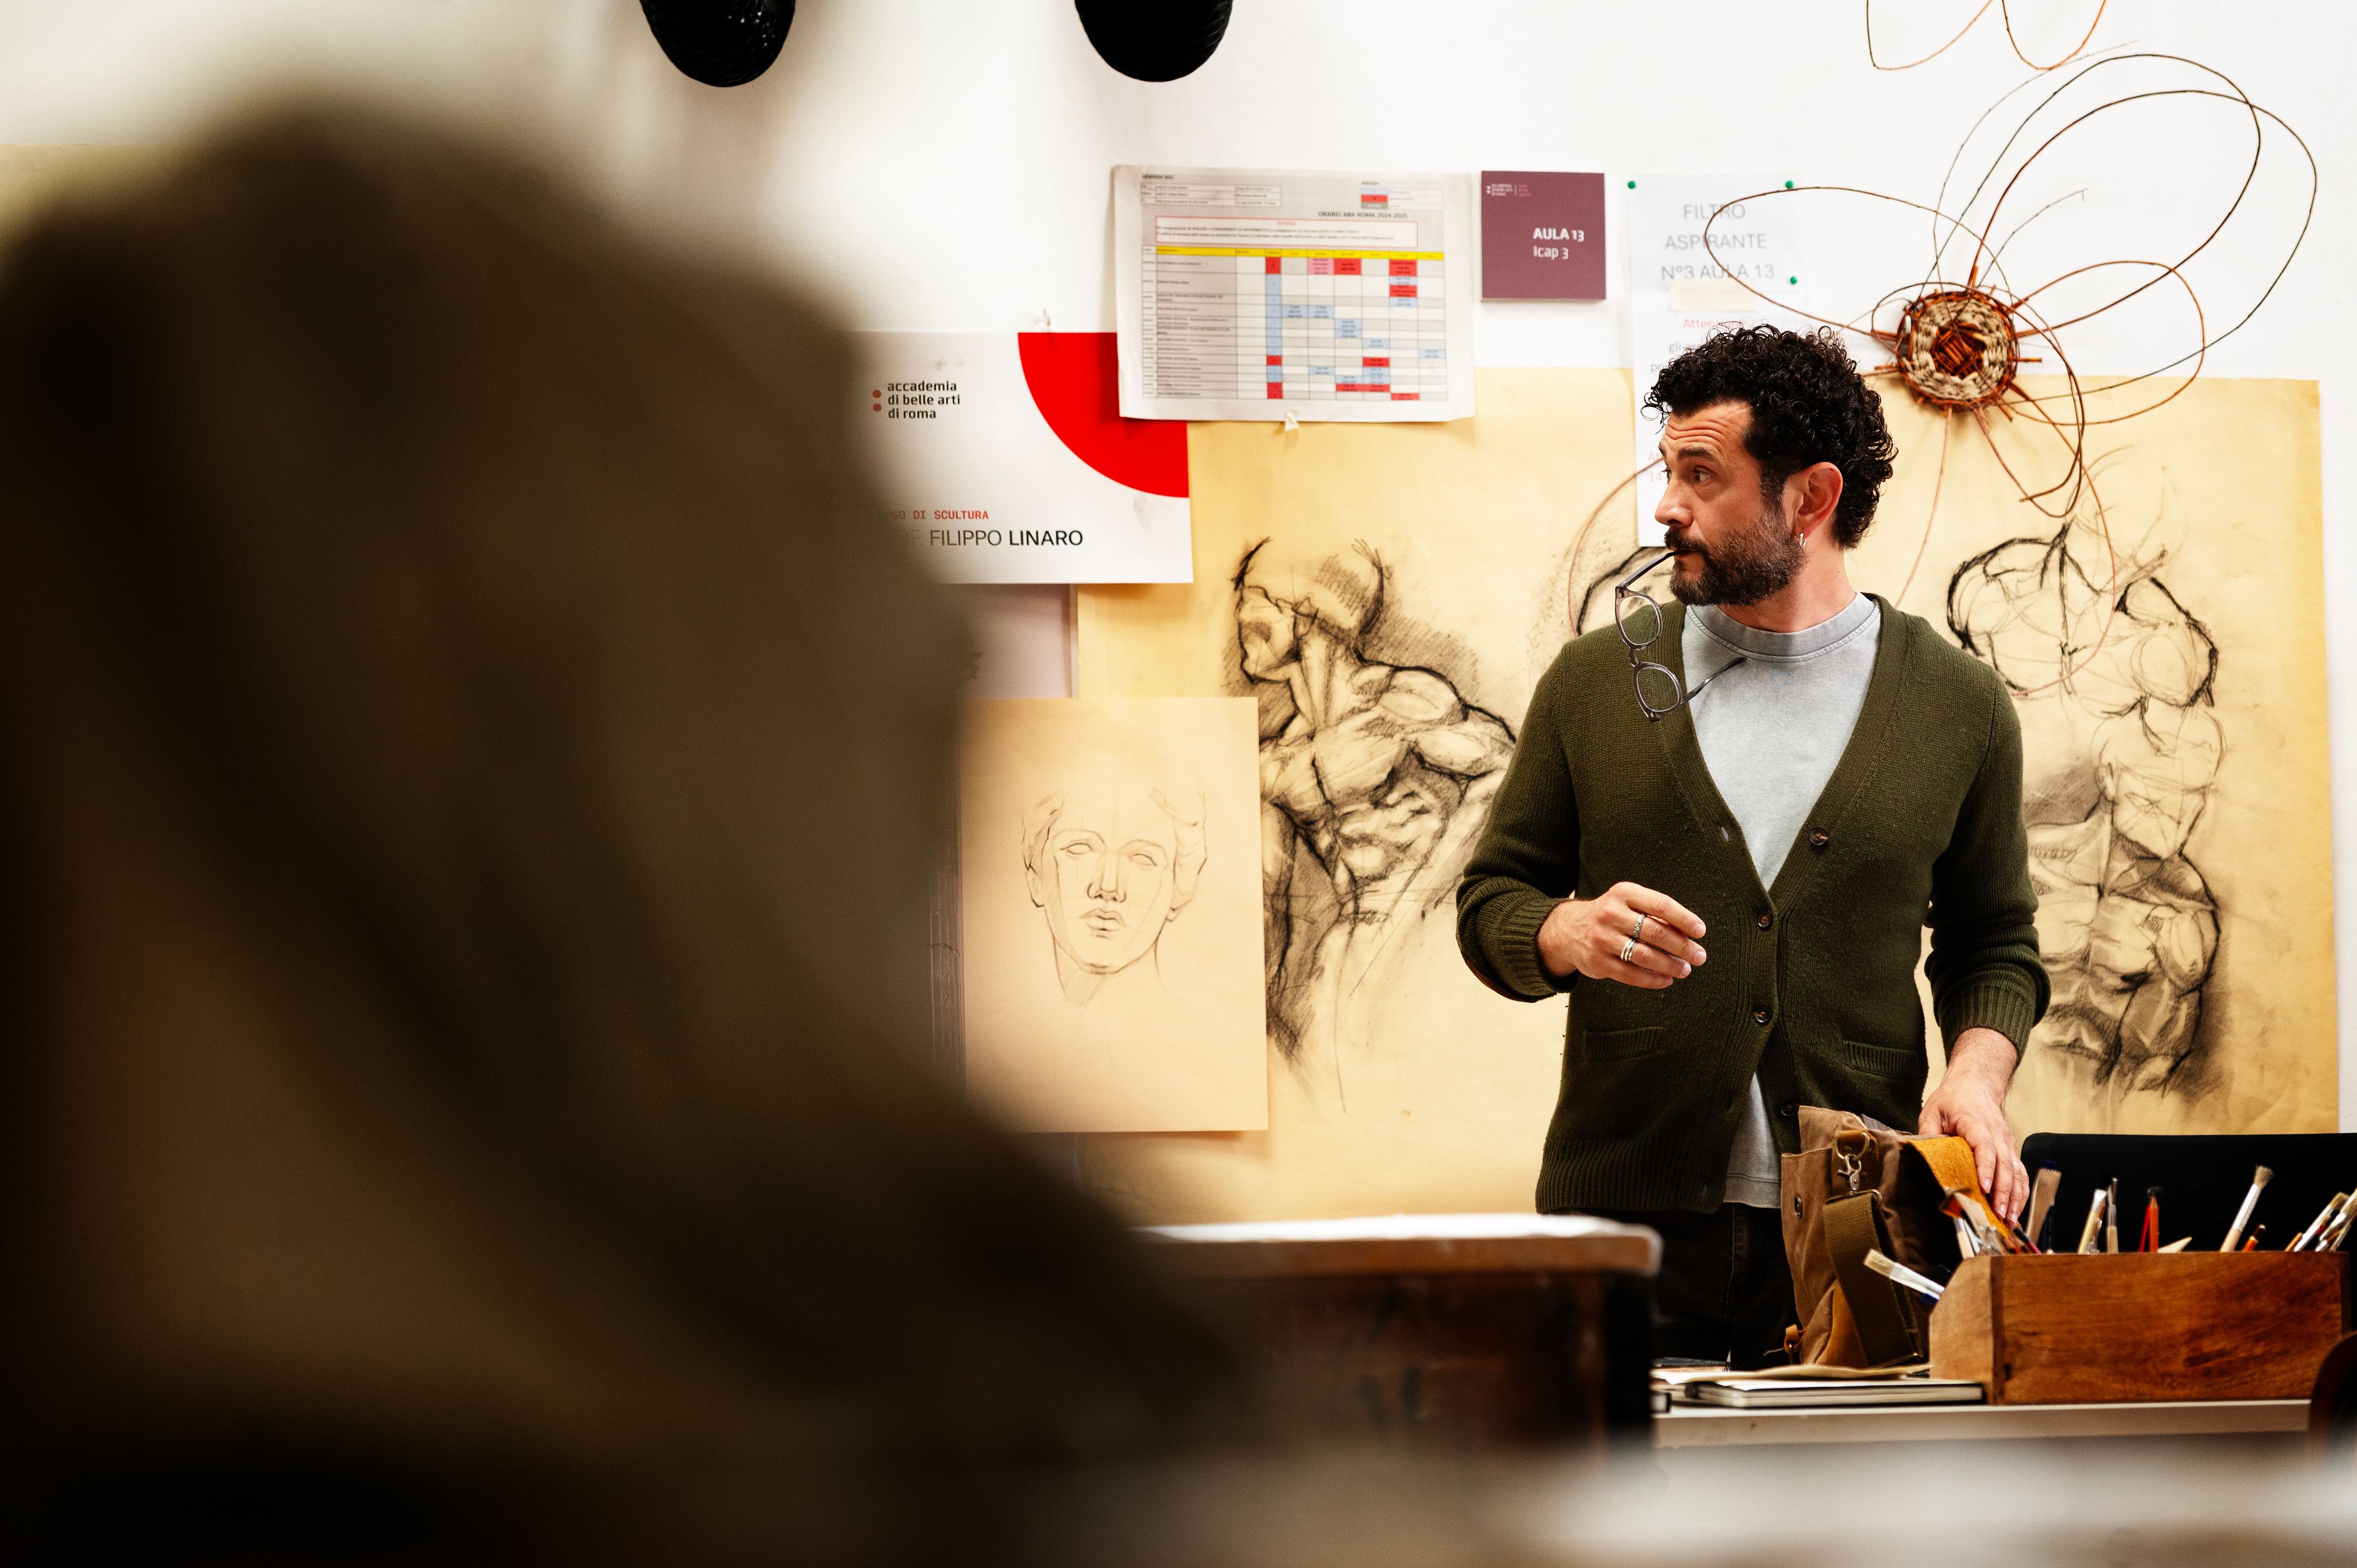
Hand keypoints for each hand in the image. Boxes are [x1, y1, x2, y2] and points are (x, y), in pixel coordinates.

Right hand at [1535, 882, 1706, 989]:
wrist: (1568, 928)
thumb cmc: (1611, 914)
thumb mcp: (1628, 902)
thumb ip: (1654, 912)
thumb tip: (1690, 933)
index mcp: (1624, 893)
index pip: (1660, 904)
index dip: (1684, 918)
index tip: (1700, 931)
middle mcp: (1611, 913)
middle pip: (1655, 931)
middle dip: (1682, 946)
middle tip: (1700, 956)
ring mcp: (1602, 938)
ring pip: (1644, 955)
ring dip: (1670, 965)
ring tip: (1685, 969)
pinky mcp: (1596, 961)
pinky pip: (1630, 974)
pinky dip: (1652, 979)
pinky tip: (1666, 980)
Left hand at [1918, 1027, 2025, 1220]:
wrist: (1975, 1085)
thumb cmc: (1953, 1099)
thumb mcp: (1932, 1110)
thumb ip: (1928, 1132)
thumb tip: (1923, 1157)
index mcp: (1976, 1123)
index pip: (1984, 1148)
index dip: (1986, 1169)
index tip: (1984, 1188)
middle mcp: (1996, 1134)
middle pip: (2005, 1165)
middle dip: (2003, 1192)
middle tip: (1998, 1214)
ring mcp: (2006, 1143)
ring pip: (2016, 1172)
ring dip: (2014, 1197)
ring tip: (2009, 1219)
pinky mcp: (2010, 1150)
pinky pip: (2019, 1173)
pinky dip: (2020, 1193)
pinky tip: (2015, 1210)